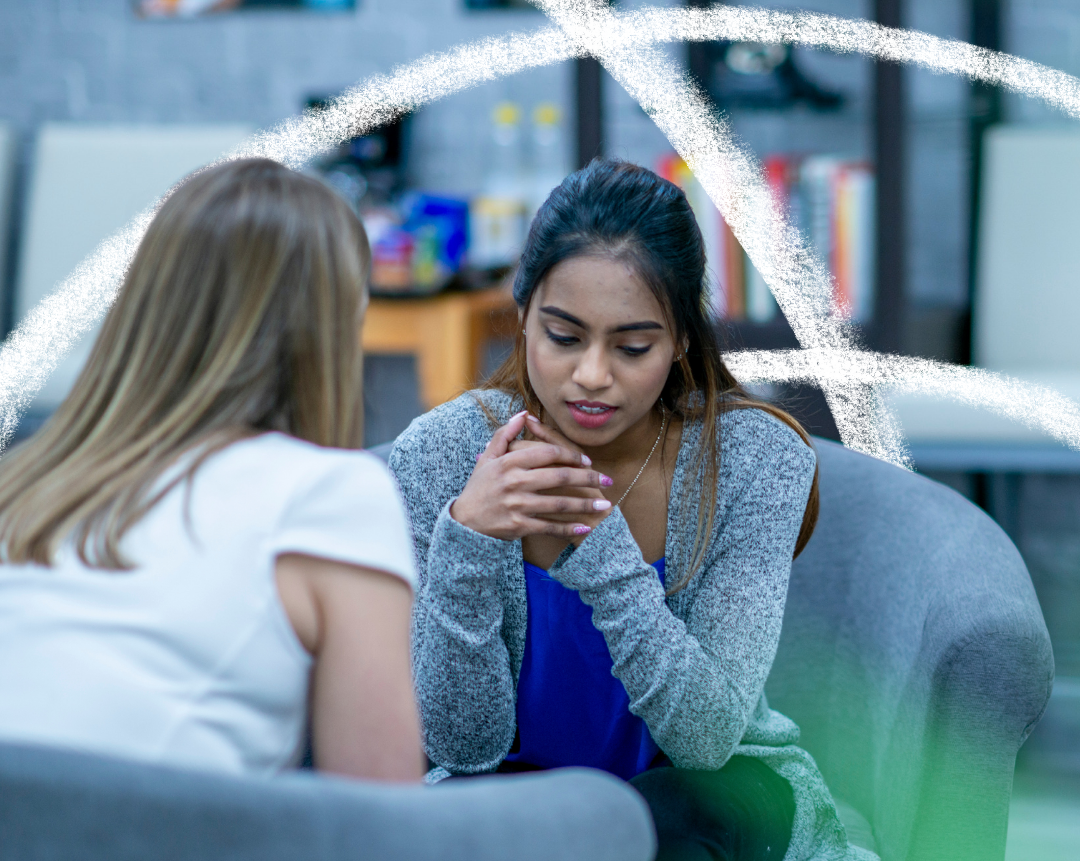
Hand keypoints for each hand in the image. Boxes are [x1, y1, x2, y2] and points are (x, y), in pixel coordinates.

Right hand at [450, 411, 613, 540]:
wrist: (465, 522)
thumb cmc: (480, 487)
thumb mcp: (488, 457)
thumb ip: (506, 434)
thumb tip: (524, 414)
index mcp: (509, 463)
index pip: (548, 453)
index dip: (571, 456)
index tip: (587, 461)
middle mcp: (515, 482)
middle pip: (560, 477)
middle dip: (588, 479)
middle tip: (607, 480)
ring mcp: (517, 505)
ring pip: (559, 503)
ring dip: (585, 505)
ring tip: (605, 505)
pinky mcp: (519, 525)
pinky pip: (549, 526)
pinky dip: (569, 528)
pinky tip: (586, 527)